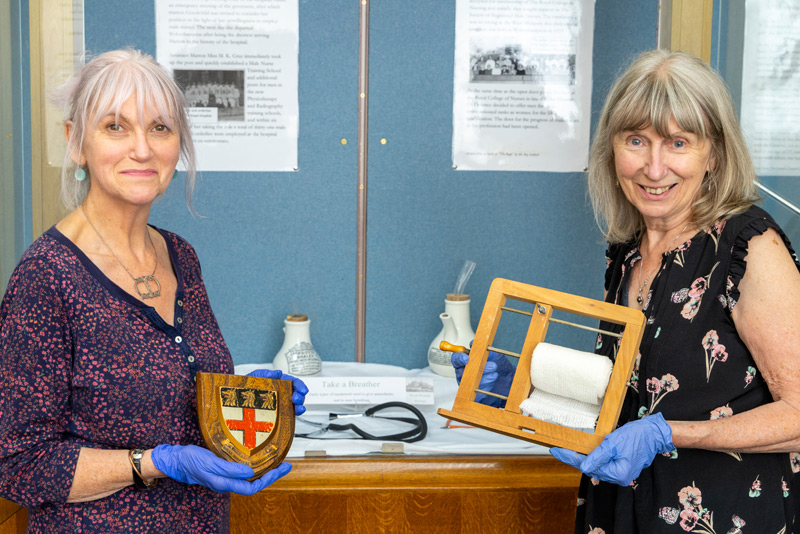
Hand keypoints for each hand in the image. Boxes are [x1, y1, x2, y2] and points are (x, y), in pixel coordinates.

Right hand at [151, 444, 290, 494]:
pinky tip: (257, 459)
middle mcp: (226, 482)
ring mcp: (224, 477)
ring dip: (263, 471)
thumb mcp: (210, 462)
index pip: (251, 487)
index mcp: (223, 483)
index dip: (268, 480)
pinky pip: (241, 472)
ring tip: (276, 462)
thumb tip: (250, 473)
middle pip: (253, 484)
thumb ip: (229, 469)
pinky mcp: (222, 470)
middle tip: (285, 465)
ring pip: (249, 478)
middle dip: (271, 476)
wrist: (175, 460)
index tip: (281, 469)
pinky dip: (253, 466)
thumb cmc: (190, 460)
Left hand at [246, 369, 307, 414]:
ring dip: (299, 407)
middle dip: (300, 397)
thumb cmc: (248, 384)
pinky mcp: (278, 414)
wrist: (237, 397)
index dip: (300, 386)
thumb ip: (265, 373)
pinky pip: (287, 415)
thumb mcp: (255, 376)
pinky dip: (293, 415)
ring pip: (294, 405)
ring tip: (299, 408)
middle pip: (296, 394)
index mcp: (280, 382)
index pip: (294, 382)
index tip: (303, 390)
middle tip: (297, 399)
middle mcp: (283, 393)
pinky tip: (295, 415)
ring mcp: (281, 404)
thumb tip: (277, 373)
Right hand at [451, 346, 515, 407]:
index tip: (466, 358)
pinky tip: (492, 382)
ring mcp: (468, 384)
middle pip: (463, 372)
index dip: (459, 358)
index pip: (456, 359)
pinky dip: (487, 386)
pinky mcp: (474, 395)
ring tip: (495, 374)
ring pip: (471, 382)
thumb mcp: (493, 353)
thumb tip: (474, 343)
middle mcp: (464, 373)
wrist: (507, 379)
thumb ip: (483, 348)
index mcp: (465, 361)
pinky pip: (477, 393)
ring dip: (485, 377)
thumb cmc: (497, 365)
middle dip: (479, 369)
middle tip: (493, 365)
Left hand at [550, 413, 673, 485]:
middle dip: (574, 459)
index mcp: (618, 473)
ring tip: (567, 450)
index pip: (588, 466)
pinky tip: (583, 453)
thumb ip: (597, 456)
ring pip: (596, 467)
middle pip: (591, 468)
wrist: (653, 433)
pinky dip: (593, 458)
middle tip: (557, 450)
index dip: (569, 458)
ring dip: (583, 459)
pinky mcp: (622, 468)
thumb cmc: (636, 436)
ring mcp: (621, 474)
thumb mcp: (613, 443)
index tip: (555, 450)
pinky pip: (603, 464)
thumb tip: (582, 466)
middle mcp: (619, 477)